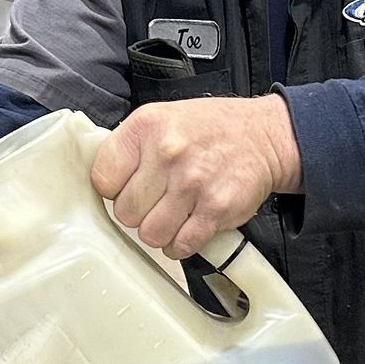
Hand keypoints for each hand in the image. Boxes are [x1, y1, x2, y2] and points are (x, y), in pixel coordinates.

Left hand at [89, 94, 301, 258]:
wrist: (264, 136)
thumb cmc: (209, 129)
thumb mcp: (162, 118)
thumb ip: (130, 147)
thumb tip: (101, 184)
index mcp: (146, 127)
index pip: (102, 179)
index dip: (114, 190)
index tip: (128, 187)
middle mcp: (167, 152)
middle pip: (125, 212)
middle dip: (139, 213)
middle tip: (156, 201)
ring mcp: (192, 182)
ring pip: (150, 234)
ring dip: (159, 232)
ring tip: (173, 215)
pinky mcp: (215, 209)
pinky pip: (180, 245)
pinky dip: (181, 244)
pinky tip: (188, 226)